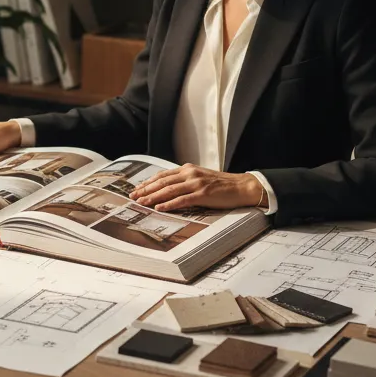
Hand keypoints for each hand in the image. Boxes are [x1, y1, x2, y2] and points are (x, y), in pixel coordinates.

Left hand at [130, 165, 263, 211]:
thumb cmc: (222, 185)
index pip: (163, 175)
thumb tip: (169, 189)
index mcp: (188, 169)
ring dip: (153, 197)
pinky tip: (159, 208)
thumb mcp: (200, 178)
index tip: (137, 188)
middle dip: (146, 189)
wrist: (242, 187)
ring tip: (141, 202)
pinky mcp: (203, 194)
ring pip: (169, 190)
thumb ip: (185, 181)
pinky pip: (182, 200)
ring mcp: (196, 183)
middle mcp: (190, 174)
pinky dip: (169, 204)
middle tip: (133, 196)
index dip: (148, 182)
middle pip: (162, 182)